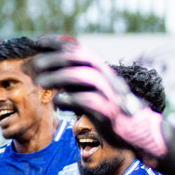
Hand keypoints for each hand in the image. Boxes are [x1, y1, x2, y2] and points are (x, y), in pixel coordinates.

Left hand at [31, 38, 166, 161]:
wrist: (138, 132)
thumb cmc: (108, 112)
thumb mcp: (89, 93)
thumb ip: (73, 85)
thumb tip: (48, 77)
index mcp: (100, 71)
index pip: (78, 50)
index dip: (58, 43)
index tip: (38, 41)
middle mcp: (106, 77)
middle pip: (81, 58)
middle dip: (56, 58)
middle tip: (36, 64)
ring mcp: (110, 93)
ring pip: (85, 75)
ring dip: (59, 76)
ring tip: (40, 82)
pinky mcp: (110, 111)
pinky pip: (89, 100)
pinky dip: (71, 99)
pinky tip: (57, 101)